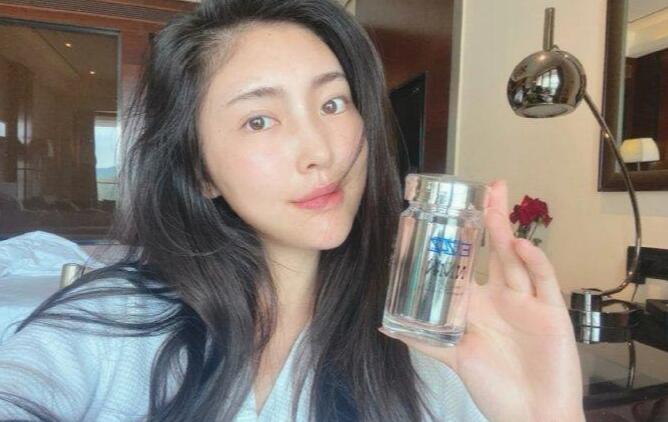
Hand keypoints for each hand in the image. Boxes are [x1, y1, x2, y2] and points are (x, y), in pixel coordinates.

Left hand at [380, 180, 583, 420]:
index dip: (463, 237)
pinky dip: (534, 262)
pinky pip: (543, 281)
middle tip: (488, 188)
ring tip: (495, 204)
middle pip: (497, 250)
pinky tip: (521, 246)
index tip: (452, 211)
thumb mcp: (452, 358)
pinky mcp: (551, 313)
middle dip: (493, 219)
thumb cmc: (494, 387)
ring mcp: (527, 302)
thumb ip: (422, 341)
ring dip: (506, 232)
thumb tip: (384, 325)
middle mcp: (503, 297)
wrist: (531, 416)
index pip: (469, 261)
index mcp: (478, 304)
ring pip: (517, 258)